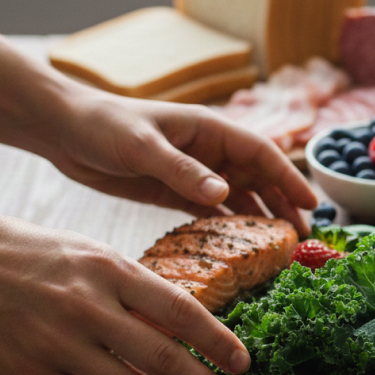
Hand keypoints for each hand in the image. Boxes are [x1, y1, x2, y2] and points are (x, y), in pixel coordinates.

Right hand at [0, 190, 248, 374]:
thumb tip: (177, 320)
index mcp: (109, 268)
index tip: (242, 362)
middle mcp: (89, 306)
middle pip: (163, 358)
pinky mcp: (30, 372)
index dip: (217, 340)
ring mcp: (58, 342)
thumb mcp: (88, 250)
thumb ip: (131, 286)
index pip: (180, 309)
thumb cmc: (25, 250)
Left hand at [42, 89, 316, 236]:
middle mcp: (208, 152)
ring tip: (277, 247)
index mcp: (209, 130)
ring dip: (259, 219)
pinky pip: (211, 212)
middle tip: (300, 237)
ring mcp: (193, 173)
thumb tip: (223, 194)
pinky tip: (238, 249)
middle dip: (281, 205)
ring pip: (238, 198)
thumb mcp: (142, 146)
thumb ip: (181, 170)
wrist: (64, 131)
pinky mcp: (174, 192)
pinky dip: (227, 228)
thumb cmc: (103, 126)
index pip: (262, 154)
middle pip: (258, 179)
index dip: (289, 178)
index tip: (311, 204)